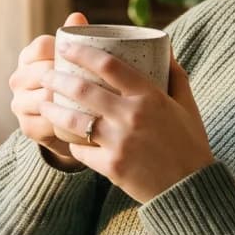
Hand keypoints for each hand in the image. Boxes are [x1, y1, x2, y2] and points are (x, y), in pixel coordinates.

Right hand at [8, 12, 88, 167]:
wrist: (67, 124)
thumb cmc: (74, 84)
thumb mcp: (77, 61)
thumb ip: (77, 38)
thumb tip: (77, 16)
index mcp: (28, 56)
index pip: (42, 46)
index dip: (64, 51)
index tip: (88, 59)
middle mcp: (18, 78)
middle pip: (45, 73)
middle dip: (72, 79)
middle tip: (101, 83)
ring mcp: (19, 103)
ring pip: (47, 98)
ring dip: (70, 101)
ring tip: (97, 103)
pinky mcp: (26, 126)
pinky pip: (49, 122)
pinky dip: (68, 123)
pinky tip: (85, 121)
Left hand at [38, 41, 213, 204]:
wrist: (191, 188)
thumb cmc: (189, 143)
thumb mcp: (187, 104)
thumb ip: (175, 74)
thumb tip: (164, 46)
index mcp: (150, 96)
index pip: (109, 65)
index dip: (82, 52)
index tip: (65, 46)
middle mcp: (131, 116)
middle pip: (81, 89)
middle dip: (56, 78)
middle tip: (44, 74)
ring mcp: (119, 143)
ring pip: (72, 120)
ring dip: (52, 109)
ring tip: (43, 103)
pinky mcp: (111, 167)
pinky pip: (80, 150)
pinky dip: (72, 143)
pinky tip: (65, 137)